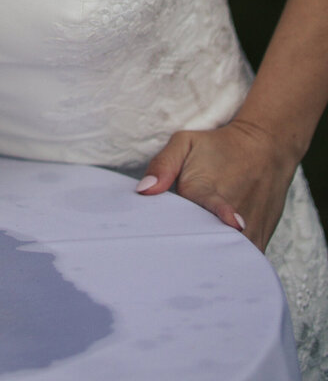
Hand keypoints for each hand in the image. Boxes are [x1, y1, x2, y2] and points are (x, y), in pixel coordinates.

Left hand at [136, 118, 297, 249]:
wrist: (265, 149)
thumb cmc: (218, 148)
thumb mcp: (185, 144)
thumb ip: (162, 165)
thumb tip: (143, 191)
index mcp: (207, 192)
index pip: (199, 217)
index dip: (192, 230)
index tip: (194, 241)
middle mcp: (232, 216)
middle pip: (207, 246)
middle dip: (191, 254)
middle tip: (172, 260)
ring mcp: (250, 231)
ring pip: (229, 258)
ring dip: (212, 261)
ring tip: (193, 264)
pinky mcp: (262, 240)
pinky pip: (246, 263)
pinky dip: (232, 264)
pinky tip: (215, 262)